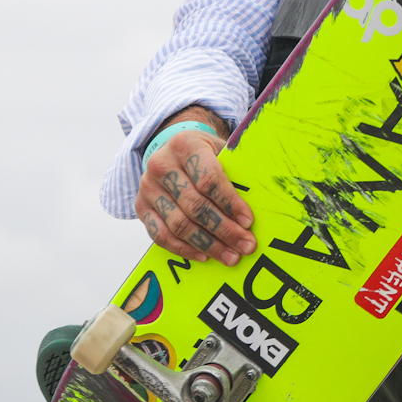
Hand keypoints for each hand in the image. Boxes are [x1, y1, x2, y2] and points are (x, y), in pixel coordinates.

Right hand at [137, 108, 255, 262]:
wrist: (172, 149)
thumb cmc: (205, 153)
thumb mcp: (221, 150)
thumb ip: (236, 170)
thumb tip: (261, 201)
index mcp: (185, 145)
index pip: (209, 179)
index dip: (230, 203)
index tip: (248, 222)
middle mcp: (161, 165)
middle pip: (195, 205)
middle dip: (224, 230)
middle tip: (246, 245)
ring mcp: (147, 187)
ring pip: (178, 224)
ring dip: (207, 244)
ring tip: (230, 256)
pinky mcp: (141, 207)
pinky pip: (160, 234)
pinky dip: (183, 248)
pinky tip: (204, 256)